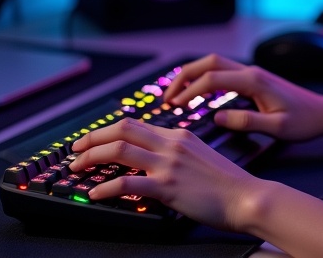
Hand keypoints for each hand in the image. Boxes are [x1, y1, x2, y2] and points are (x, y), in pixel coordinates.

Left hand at [69, 119, 259, 232]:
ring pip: (119, 150)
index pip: (135, 125)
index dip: (108, 131)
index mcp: (179, 135)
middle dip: (92, 137)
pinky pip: (127, 183)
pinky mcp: (168, 186)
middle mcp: (171, 144)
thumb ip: (176, 153)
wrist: (246, 196)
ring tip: (77, 168)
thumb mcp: (200, 156)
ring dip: (91, 158)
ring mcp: (168, 164)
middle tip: (75, 149)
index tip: (93, 140)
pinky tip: (96, 194)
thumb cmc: (227, 183)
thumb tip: (152, 159)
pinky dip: (105, 188)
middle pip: (122, 130)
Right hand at [163, 53, 322, 141]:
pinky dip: (205, 78)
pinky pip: (223, 72)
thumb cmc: (305, 122)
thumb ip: (247, 121)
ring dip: (193, 75)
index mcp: (254, 81)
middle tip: (167, 97)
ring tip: (176, 94)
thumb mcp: (277, 128)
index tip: (175, 106)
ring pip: (215, 64)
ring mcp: (253, 73)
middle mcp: (252, 72)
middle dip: (184, 77)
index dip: (190, 91)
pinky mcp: (255, 79)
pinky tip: (198, 94)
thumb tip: (218, 118)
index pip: (213, 78)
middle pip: (209, 62)